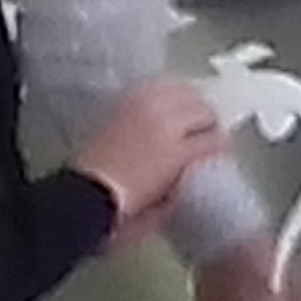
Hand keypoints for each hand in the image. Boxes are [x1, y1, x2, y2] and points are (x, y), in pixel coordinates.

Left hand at [68, 76, 226, 247]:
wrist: (79, 199)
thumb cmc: (123, 213)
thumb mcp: (164, 208)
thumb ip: (187, 184)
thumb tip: (198, 171)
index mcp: (177, 153)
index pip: (216, 139)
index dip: (221, 149)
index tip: (218, 156)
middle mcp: (164, 124)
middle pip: (204, 111)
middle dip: (208, 125)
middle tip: (203, 139)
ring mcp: (142, 108)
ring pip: (184, 92)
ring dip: (190, 105)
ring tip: (186, 119)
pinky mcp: (123, 102)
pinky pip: (156, 87)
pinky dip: (166, 94)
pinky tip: (166, 106)